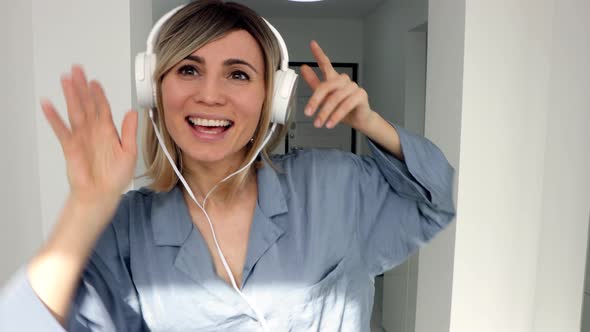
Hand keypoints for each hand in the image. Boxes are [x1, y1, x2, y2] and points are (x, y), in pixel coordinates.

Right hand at [41, 65, 137, 205]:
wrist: (101, 195)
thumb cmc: (115, 177)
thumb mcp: (129, 152)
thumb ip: (129, 132)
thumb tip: (132, 112)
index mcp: (108, 131)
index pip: (102, 107)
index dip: (99, 94)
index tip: (95, 81)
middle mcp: (93, 131)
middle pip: (86, 104)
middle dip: (82, 87)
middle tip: (77, 70)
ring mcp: (81, 137)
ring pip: (74, 111)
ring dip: (70, 96)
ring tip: (65, 80)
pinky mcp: (70, 146)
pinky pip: (61, 130)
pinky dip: (54, 118)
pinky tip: (48, 105)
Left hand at [300, 40, 373, 130]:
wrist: (358, 120)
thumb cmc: (342, 108)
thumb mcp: (324, 98)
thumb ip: (314, 83)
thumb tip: (303, 69)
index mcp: (334, 79)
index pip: (326, 64)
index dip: (319, 54)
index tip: (312, 44)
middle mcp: (343, 81)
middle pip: (326, 86)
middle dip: (315, 101)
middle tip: (308, 113)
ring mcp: (353, 87)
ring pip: (335, 98)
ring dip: (325, 113)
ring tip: (318, 123)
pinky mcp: (361, 95)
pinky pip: (345, 105)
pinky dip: (336, 116)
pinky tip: (330, 123)